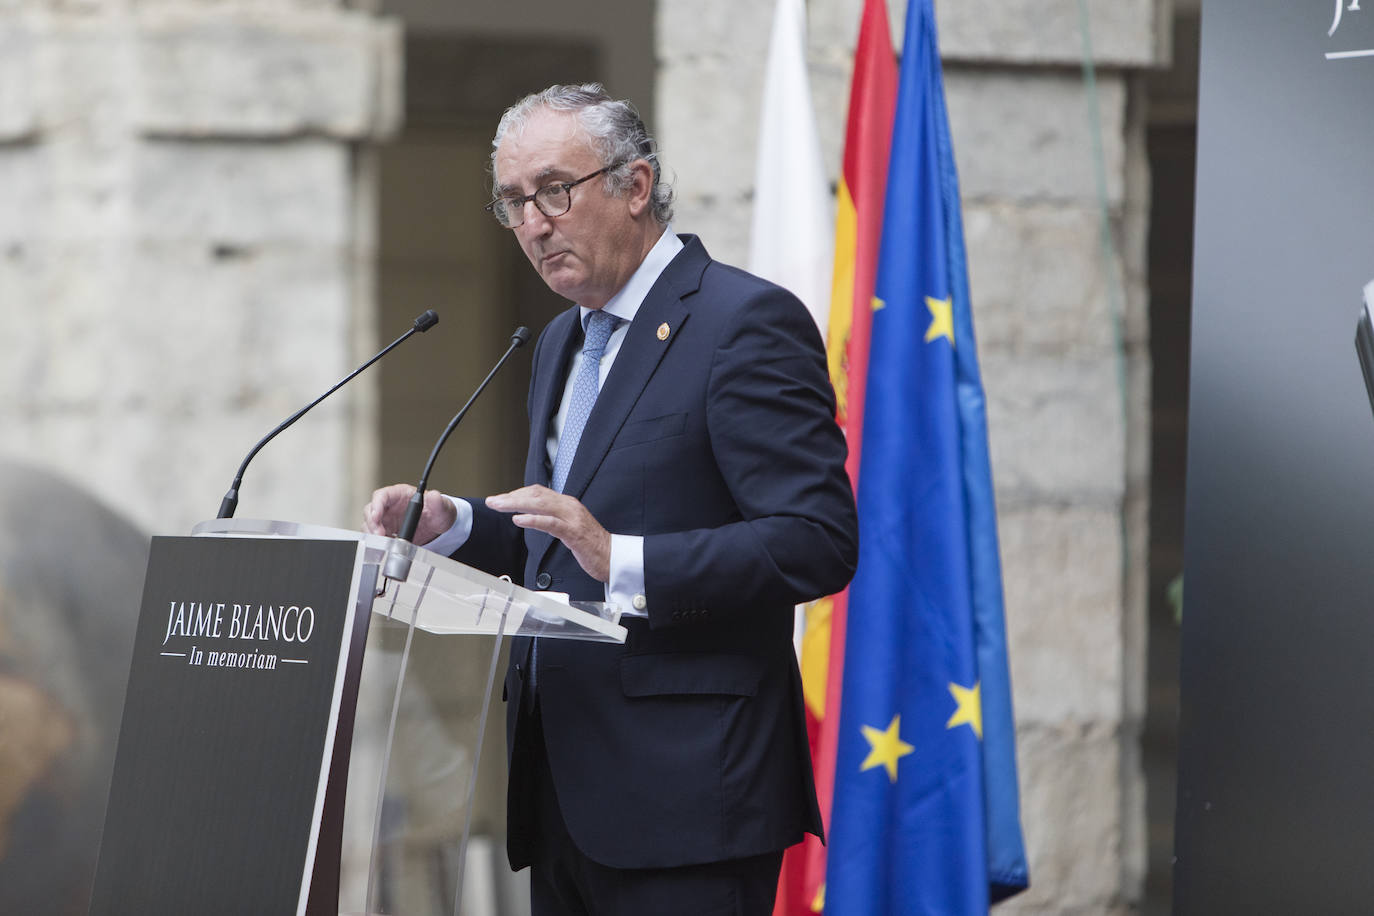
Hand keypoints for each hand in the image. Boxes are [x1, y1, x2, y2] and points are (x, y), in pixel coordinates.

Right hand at [362, 483, 456, 545]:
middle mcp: (390, 506)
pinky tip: (385, 548)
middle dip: (372, 523)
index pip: (382, 495)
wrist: (439, 528)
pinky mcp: (387, 533)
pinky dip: (377, 543)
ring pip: (369, 525)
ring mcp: (386, 520)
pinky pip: (376, 538)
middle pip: (371, 510)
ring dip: (373, 534)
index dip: (376, 504)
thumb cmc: (438, 513)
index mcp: (400, 494)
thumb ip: (439, 502)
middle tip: (380, 534)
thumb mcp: (442, 507)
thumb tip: (434, 496)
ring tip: (384, 543)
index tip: (376, 516)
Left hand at [486, 485, 610, 581]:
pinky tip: (519, 520)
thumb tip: (534, 516)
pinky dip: (532, 520)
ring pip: (540, 504)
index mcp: (568, 504)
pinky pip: (550, 523)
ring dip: (515, 504)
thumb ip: (554, 519)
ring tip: (499, 506)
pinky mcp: (574, 532)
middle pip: (535, 495)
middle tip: (492, 501)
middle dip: (511, 497)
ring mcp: (572, 518)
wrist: (613, 557)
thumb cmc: (592, 546)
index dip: (517, 494)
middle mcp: (569, 506)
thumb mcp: (570, 527)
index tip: (501, 499)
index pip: (538, 492)